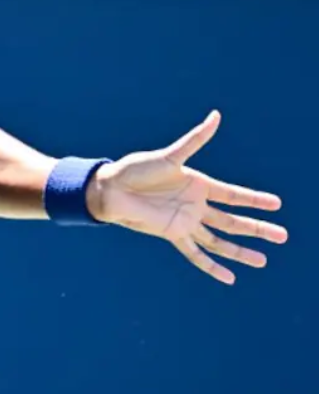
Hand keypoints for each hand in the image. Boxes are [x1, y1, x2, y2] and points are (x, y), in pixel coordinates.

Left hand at [89, 111, 287, 283]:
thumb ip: (195, 139)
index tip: (277, 203)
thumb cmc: (137, 168)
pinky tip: (228, 278)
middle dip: (258, 228)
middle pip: (233, 220)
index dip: (255, 200)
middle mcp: (196, 205)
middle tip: (283, 236)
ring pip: (220, 240)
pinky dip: (211, 266)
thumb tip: (216, 116)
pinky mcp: (173, 234)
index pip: (234, 195)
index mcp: (198, 184)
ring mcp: (186, 221)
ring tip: (263, 261)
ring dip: (240, 251)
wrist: (111, 189)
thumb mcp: (170, 156)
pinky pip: (195, 254)